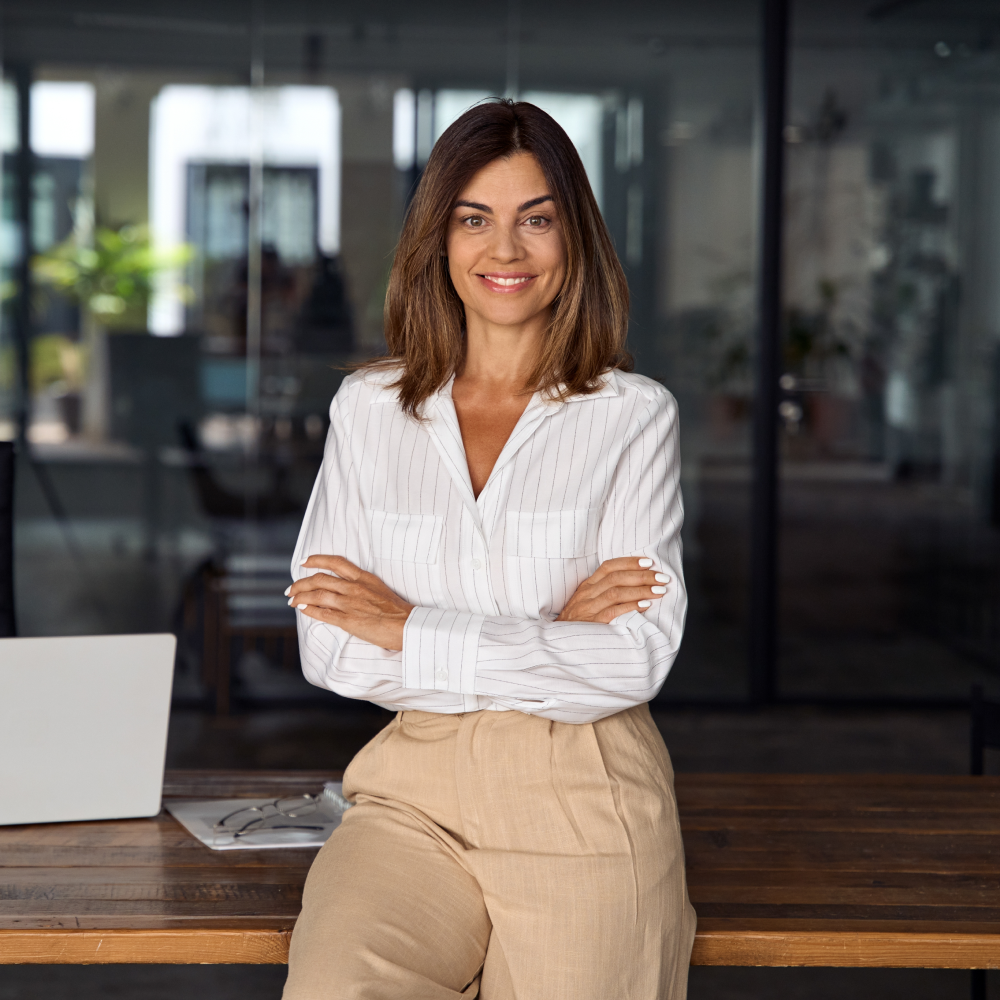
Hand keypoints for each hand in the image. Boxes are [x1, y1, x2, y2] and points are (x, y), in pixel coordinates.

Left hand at [287, 555, 414, 650]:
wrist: (406, 625)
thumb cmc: (397, 611)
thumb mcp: (379, 589)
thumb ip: (362, 587)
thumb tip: (346, 589)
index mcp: (363, 578)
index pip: (335, 563)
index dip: (316, 560)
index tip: (304, 562)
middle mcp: (354, 587)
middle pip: (319, 579)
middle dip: (301, 583)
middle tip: (291, 588)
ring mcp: (350, 603)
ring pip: (317, 595)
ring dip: (300, 597)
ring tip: (292, 600)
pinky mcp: (348, 620)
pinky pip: (323, 613)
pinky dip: (309, 610)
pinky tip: (302, 610)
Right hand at [556, 557, 670, 623]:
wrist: (555, 642)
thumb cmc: (576, 623)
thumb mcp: (585, 602)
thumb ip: (603, 593)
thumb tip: (632, 585)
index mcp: (587, 586)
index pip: (608, 566)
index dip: (629, 562)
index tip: (649, 562)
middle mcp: (587, 594)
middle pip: (616, 578)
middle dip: (642, 576)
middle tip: (662, 577)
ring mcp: (587, 609)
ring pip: (616, 592)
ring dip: (641, 590)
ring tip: (659, 590)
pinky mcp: (590, 624)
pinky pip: (612, 612)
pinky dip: (630, 607)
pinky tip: (645, 606)